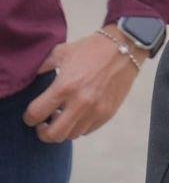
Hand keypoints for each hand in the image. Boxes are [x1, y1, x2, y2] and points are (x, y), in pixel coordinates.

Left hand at [23, 28, 141, 143]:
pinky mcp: (108, 112)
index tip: (32, 114)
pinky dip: (79, 126)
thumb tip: (31, 78)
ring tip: (63, 117)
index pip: (35, 114)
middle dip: (43, 132)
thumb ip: (43, 67)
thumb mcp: (62, 52)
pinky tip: (79, 115)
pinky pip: (88, 130)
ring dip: (63, 129)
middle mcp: (80, 102)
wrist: (125, 47)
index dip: (28, 117)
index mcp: (64, 86)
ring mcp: (96, 110)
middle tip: (43, 124)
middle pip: (53, 135)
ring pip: (71, 135)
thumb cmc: (91, 48)